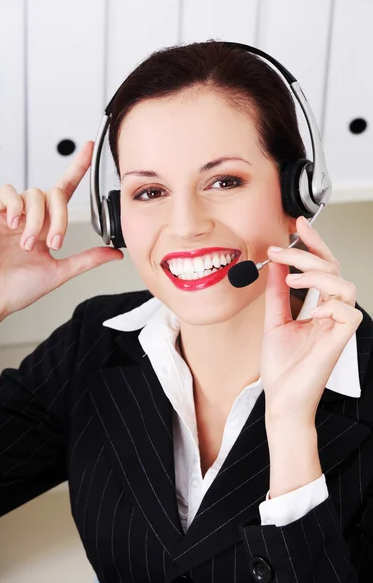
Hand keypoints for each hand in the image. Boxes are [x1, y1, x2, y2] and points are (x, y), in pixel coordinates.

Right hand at [0, 141, 122, 320]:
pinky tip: (14, 224)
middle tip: (53, 243)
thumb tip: (115, 253)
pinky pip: (8, 192)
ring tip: (28, 244)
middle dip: (59, 218)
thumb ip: (87, 259)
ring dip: (37, 220)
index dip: (78, 167)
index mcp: (46, 227)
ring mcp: (11, 213)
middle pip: (54, 194)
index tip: (90, 147)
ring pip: (34, 195)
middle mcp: (30, 216)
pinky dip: (15, 206)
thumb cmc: (17, 288)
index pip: (65, 190)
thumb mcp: (59, 272)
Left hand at [261, 215, 361, 425]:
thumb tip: (277, 265)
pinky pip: (348, 311)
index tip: (297, 223)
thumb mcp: (275, 320)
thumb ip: (278, 293)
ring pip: (344, 284)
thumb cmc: (281, 366)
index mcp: (319, 306)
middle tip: (282, 244)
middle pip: (333, 268)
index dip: (313, 243)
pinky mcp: (340, 340)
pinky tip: (305, 307)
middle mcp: (332, 312)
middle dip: (309, 250)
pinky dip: (327, 303)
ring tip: (292, 280)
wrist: (281, 398)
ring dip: (316, 274)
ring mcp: (338, 326)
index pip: (322, 267)